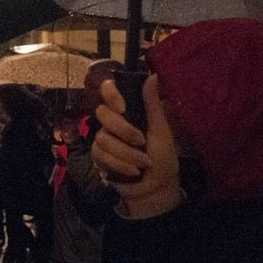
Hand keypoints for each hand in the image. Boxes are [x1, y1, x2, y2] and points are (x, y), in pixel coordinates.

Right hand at [92, 75, 182, 218]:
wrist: (157, 188)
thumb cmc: (163, 158)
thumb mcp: (161, 130)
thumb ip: (153, 104)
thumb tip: (153, 75)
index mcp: (128, 111)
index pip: (108, 90)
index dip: (110, 94)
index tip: (123, 107)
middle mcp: (113, 122)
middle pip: (102, 113)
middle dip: (123, 130)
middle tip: (141, 141)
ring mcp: (104, 139)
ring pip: (103, 137)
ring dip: (126, 153)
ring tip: (143, 163)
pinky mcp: (99, 156)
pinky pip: (101, 154)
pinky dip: (120, 164)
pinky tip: (133, 171)